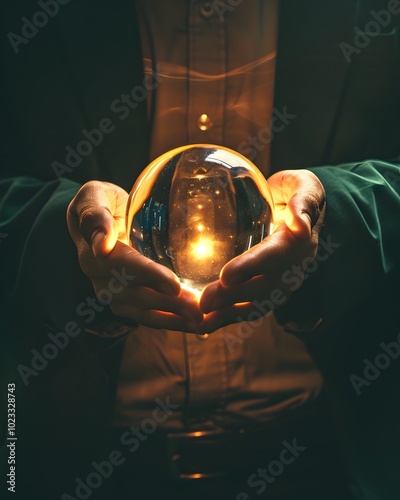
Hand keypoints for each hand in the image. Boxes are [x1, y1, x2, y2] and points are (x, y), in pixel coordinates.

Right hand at [67, 180, 201, 330]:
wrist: (98, 220)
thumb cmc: (100, 201)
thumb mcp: (93, 196)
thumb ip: (95, 215)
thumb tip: (102, 245)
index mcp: (94, 254)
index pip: (125, 266)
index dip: (150, 276)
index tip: (174, 286)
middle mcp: (101, 280)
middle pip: (138, 295)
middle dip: (170, 304)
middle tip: (200, 310)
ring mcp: (113, 295)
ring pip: (144, 312)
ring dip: (173, 319)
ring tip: (202, 322)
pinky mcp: (125, 303)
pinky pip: (147, 317)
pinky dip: (170, 322)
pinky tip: (194, 324)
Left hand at [198, 170, 325, 332]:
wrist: (301, 212)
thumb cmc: (296, 191)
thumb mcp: (304, 185)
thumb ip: (302, 201)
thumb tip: (300, 225)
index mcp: (297, 242)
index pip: (273, 256)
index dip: (251, 267)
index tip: (226, 277)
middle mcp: (293, 267)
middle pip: (262, 287)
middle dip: (232, 297)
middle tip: (202, 303)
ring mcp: (283, 282)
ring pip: (257, 304)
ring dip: (228, 314)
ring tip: (200, 321)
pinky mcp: (271, 289)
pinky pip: (252, 307)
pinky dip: (229, 317)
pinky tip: (205, 322)